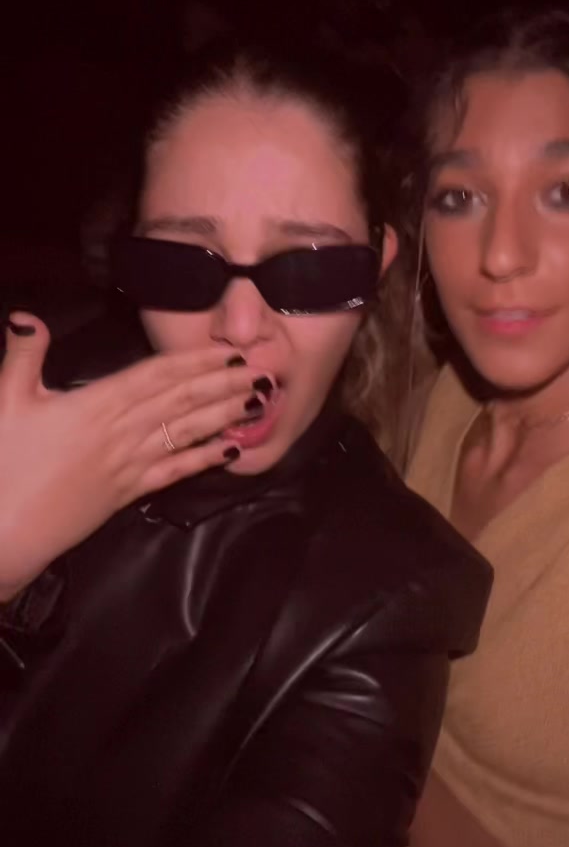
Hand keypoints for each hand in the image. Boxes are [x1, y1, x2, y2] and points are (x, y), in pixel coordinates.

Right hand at [0, 313, 257, 601]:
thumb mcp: (6, 401)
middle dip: (226, 384)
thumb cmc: (4, 463)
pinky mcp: (130, 492)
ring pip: (188, 432)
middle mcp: (124, 431)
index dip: (197, 361)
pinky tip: (233, 449)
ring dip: (226, 415)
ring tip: (259, 402)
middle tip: (265, 371)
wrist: (5, 530)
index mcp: (98, 404)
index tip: (230, 352)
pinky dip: (206, 458)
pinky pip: (176, 471)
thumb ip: (22, 355)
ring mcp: (131, 464)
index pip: (159, 375)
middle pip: (184, 400)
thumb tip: (26, 315)